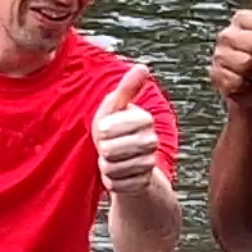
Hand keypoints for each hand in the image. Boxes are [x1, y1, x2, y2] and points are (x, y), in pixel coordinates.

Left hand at [93, 63, 162, 192]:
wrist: (126, 162)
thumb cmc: (116, 130)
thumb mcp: (115, 107)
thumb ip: (127, 88)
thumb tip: (143, 67)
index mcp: (144, 119)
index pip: (107, 129)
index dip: (100, 130)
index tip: (105, 128)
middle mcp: (152, 140)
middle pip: (110, 150)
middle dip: (102, 149)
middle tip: (107, 146)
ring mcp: (149, 163)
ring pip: (112, 168)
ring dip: (105, 165)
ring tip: (112, 159)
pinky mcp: (144, 183)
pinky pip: (115, 185)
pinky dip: (110, 181)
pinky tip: (117, 173)